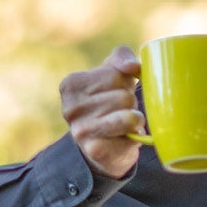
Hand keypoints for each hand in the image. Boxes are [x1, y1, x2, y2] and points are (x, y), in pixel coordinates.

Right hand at [59, 45, 144, 178]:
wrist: (103, 144)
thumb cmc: (109, 100)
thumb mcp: (112, 71)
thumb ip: (122, 57)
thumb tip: (132, 66)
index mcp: (70, 84)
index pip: (115, 75)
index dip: (124, 83)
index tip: (113, 92)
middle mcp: (71, 108)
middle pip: (124, 96)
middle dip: (130, 102)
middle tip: (119, 111)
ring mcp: (81, 131)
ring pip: (130, 115)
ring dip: (135, 118)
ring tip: (124, 123)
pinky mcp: (95, 149)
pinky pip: (131, 134)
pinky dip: (136, 135)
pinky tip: (123, 138)